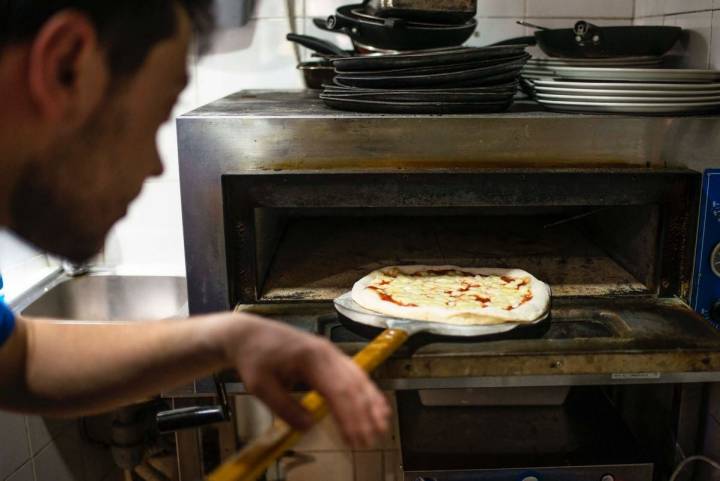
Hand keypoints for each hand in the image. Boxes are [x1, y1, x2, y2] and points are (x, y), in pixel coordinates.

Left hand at [225, 313, 389, 447]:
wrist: (248, 334)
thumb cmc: (254, 357)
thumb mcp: (260, 386)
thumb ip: (285, 407)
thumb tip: (309, 426)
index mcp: (310, 358)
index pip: (337, 390)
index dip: (349, 416)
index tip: (354, 437)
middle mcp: (326, 352)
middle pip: (353, 385)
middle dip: (364, 414)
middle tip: (371, 438)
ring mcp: (330, 352)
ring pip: (358, 378)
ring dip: (371, 402)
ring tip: (382, 425)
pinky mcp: (330, 356)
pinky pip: (354, 373)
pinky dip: (367, 390)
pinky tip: (377, 404)